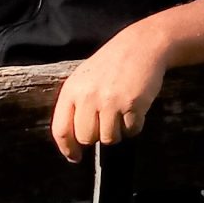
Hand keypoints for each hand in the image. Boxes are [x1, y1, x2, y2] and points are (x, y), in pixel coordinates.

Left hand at [51, 22, 169, 159]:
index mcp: (72, 90)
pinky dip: (134, 126)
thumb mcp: (84, 79)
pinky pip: (131, 131)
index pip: (61, 130)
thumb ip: (76, 105)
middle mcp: (89, 96)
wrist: (141, 45)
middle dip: (97, 136)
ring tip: (122, 112)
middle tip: (107, 122)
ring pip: (109, 138)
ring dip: (118, 131)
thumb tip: (74, 141)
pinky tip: (134, 108)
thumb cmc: (112, 63)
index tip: (75, 157)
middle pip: (86, 138)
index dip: (68, 148)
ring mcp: (111, 101)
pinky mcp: (132, 104)